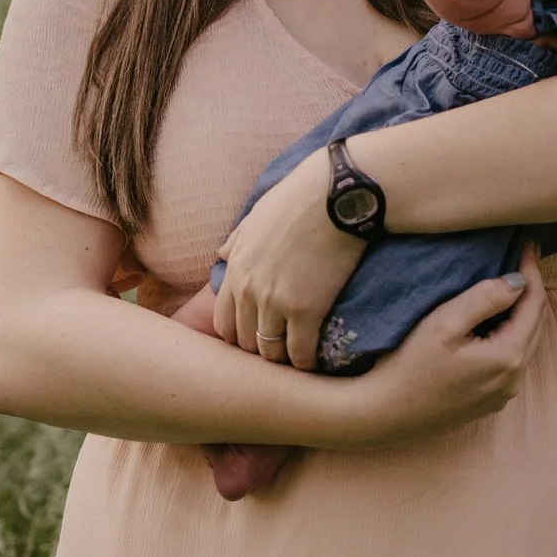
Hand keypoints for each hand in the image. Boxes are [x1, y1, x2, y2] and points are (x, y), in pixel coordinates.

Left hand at [214, 151, 364, 370]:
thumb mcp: (257, 213)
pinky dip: (306, 363)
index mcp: (237, 268)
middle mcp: (249, 290)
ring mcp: (276, 302)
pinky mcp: (307, 310)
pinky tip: (316, 362)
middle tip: (283, 349)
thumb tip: (220, 253)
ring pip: (271, 352)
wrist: (336, 193)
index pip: (223, 322)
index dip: (241, 334)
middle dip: (262, 349)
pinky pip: (300, 353)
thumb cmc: (300, 197)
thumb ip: (237, 238)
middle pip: (246, 342)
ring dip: (284, 359)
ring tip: (298, 358)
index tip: (260, 334)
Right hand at [349, 245, 547, 443]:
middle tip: (522, 257)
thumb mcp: (445, 323)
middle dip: (531, 289)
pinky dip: (511, 333)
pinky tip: (495, 318)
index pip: (534, 304)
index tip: (527, 243)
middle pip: (536, 324)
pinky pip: (512, 359)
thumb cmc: (409, 365)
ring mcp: (503, 393)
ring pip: (526, 342)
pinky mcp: (489, 400)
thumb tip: (518, 281)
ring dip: (522, 312)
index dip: (532, 271)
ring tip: (510, 282)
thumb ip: (485, 298)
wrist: (384, 413)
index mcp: (508, 357)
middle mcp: (513, 379)